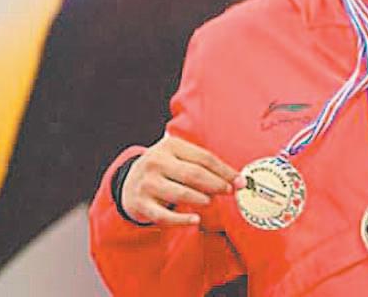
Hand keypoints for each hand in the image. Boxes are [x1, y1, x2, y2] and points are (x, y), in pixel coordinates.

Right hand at [121, 135, 245, 225]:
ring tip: (212, 201)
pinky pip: (165, 216)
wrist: (127, 183)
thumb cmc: (163, 169)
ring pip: (181, 193)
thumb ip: (202, 163)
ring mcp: (147, 183)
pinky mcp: (141, 204)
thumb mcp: (178, 156)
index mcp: (170, 146)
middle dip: (216, 184)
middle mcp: (156, 162)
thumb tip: (235, 178)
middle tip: (229, 191)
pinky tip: (196, 220)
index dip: (225, 170)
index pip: (204, 158)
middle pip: (194, 174)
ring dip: (202, 199)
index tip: (239, 180)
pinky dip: (182, 220)